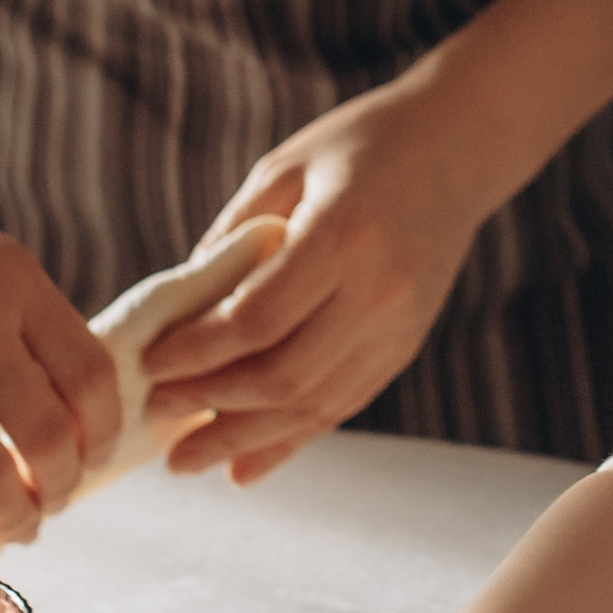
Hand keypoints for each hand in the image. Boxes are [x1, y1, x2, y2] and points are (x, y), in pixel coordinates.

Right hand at [0, 151, 117, 565]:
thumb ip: (21, 325)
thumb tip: (67, 414)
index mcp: (13, 280)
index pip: (94, 378)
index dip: (103, 436)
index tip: (92, 458)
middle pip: (52, 436)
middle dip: (62, 487)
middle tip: (52, 503)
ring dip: (16, 517)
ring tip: (17, 527)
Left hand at [139, 80, 483, 480]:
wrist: (461, 146)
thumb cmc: (360, 146)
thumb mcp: (284, 171)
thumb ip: (232, 242)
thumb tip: (176, 317)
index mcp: (343, 235)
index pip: (256, 320)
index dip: (197, 352)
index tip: (151, 362)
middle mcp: (380, 291)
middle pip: (284, 376)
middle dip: (210, 403)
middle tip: (155, 410)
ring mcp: (400, 325)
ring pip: (314, 405)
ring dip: (244, 440)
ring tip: (186, 459)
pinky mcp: (406, 345)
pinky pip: (343, 405)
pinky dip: (291, 440)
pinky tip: (243, 466)